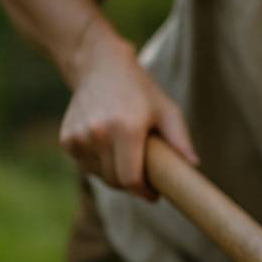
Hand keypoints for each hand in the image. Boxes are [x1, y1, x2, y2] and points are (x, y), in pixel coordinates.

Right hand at [58, 20, 196, 199]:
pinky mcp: (66, 140)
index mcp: (125, 129)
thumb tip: (194, 167)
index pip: (130, 179)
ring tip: (127, 153)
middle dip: (132, 185)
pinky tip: (109, 145)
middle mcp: (97, 135)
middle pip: (115, 182)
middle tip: (145, 175)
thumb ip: (180, 140)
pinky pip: (86, 165)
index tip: (155, 194)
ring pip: (100, 176)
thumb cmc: (140, 90)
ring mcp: (78, 137)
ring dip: (115, 174)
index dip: (144, 191)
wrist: (99, 67)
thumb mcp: (167, 111)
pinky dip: (99, 164)